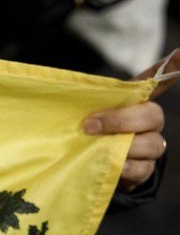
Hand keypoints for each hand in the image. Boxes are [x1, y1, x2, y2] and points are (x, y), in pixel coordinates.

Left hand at [84, 50, 178, 191]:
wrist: (88, 165)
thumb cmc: (84, 130)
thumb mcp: (81, 111)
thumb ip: (82, 101)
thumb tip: (65, 90)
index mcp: (133, 101)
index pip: (156, 80)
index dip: (171, 66)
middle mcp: (148, 121)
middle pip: (152, 115)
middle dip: (120, 120)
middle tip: (90, 125)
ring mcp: (150, 145)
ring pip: (152, 143)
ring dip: (124, 146)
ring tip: (98, 148)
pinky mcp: (144, 169)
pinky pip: (143, 168)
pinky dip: (127, 167)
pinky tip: (114, 165)